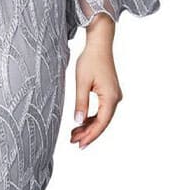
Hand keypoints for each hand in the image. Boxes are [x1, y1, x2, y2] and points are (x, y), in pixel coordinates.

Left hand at [70, 21, 122, 149]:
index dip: (90, 135)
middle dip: (88, 133)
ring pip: (102, 117)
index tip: (79, 145)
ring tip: (74, 135)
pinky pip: (102, 110)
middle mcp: (115, 98)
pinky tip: (81, 123)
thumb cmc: (90, 61)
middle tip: (73, 142)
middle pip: (102, 122)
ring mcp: (113, 96)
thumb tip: (78, 122)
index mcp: (110, 97)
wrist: (99, 44)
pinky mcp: (109, 92)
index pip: (101, 123)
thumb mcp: (81, 82)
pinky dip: (91, 117)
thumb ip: (80, 103)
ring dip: (89, 126)